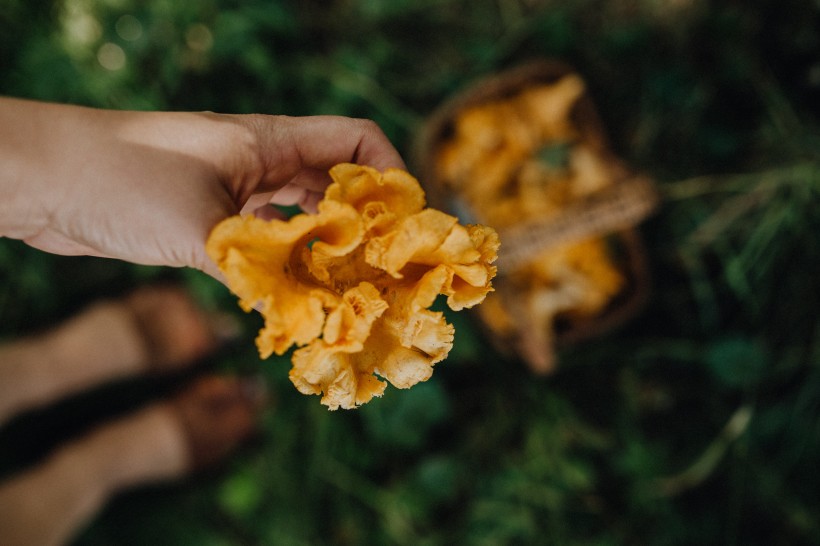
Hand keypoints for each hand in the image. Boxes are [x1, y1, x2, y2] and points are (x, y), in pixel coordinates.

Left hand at [0, 98, 404, 279]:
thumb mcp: (198, 228)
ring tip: (350, 288)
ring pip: (302, 213)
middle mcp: (259, 160)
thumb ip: (256, 270)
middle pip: (335, 181)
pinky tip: (296, 290)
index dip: (389, 174)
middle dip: (367, 222)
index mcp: (267, 140)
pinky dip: (288, 261)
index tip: (405, 222)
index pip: (354, 138)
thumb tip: (306, 317)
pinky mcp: (211, 215)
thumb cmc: (117, 180)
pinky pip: (268, 237)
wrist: (39, 178)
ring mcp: (235, 186)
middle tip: (387, 269)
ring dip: (328, 246)